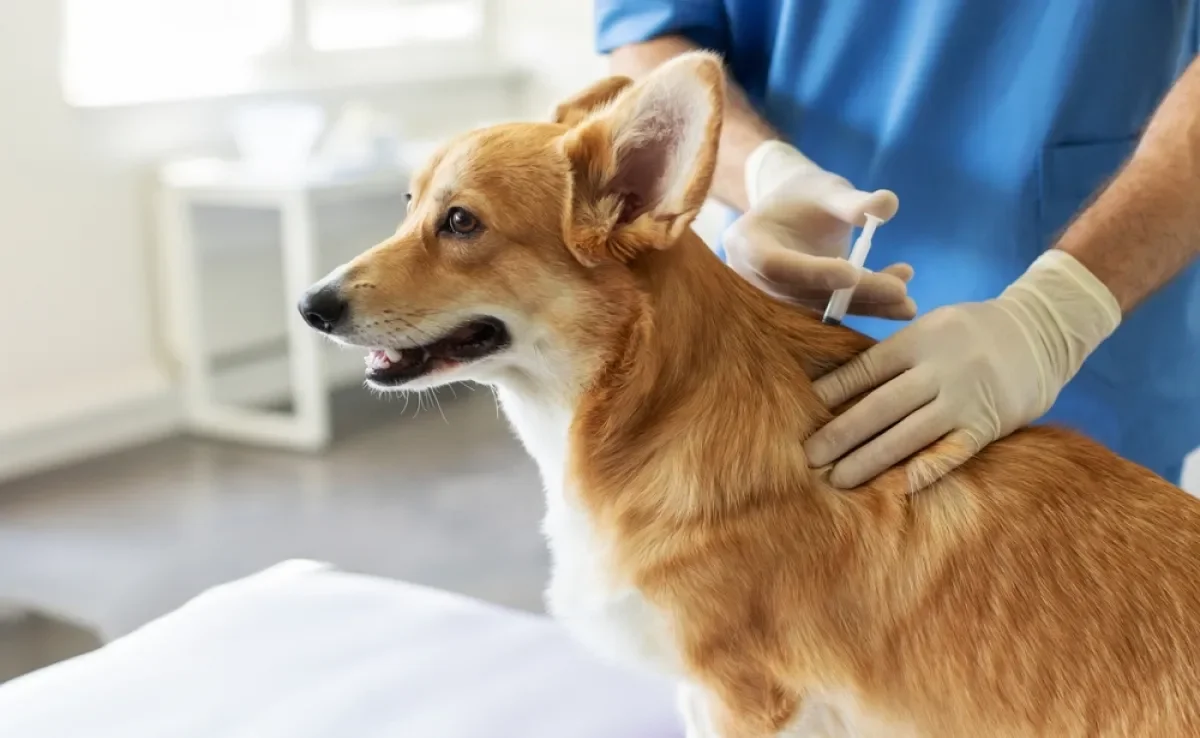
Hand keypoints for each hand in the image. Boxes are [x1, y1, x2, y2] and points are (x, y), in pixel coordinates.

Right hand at [724, 140, 915, 318]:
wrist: (790, 212)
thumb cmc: (805, 195)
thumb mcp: (827, 190)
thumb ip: (852, 201)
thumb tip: (888, 204)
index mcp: (748, 243)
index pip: (777, 265)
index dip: (814, 272)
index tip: (853, 273)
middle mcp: (756, 281)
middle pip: (806, 294)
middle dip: (854, 295)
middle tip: (898, 291)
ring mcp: (777, 299)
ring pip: (824, 309)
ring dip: (868, 306)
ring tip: (908, 302)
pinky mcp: (800, 310)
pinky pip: (835, 312)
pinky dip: (868, 307)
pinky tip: (902, 303)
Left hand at [805, 250, 1122, 489]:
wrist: (1042, 331)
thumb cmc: (970, 331)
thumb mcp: (930, 325)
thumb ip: (893, 354)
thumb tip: (839, 386)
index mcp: (917, 340)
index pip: (865, 369)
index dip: (832, 392)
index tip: (801, 411)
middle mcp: (937, 370)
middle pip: (879, 407)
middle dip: (840, 434)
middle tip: (808, 457)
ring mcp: (962, 400)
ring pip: (907, 435)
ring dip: (869, 461)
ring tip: (838, 480)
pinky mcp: (986, 426)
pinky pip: (949, 454)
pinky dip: (922, 472)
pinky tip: (894, 489)